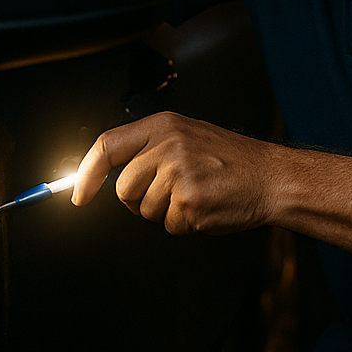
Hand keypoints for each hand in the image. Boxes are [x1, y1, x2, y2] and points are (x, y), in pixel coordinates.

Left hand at [71, 112, 278, 234]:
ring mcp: (179, 174)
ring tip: (197, 196)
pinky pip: (169, 225)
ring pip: (145, 210)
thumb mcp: (189, 137)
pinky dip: (185, 223)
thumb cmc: (231, 161)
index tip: (78, 195)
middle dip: (140, 200)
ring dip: (166, 212)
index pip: (107, 146)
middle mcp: (168, 146)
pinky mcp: (190, 202)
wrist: (272, 177)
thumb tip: (104, 177)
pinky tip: (207, 207)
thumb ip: (150, 149)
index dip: (86, 173)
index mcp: (164, 125)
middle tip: (171, 193)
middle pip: (123, 188)